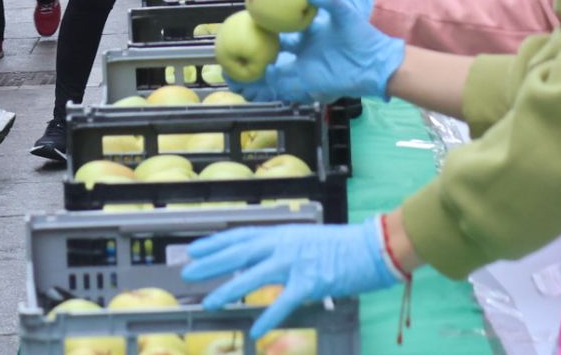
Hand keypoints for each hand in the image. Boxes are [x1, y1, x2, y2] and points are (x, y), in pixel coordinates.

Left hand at [182, 219, 397, 337]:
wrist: (373, 247)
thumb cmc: (342, 246)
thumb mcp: (306, 240)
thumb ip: (283, 249)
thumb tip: (263, 260)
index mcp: (282, 233)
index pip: (241, 235)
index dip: (215, 242)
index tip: (195, 249)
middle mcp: (284, 244)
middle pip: (238, 252)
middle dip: (210, 262)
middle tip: (187, 272)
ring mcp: (295, 262)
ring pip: (253, 276)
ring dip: (229, 289)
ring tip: (209, 301)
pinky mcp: (310, 281)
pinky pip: (284, 302)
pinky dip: (268, 316)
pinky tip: (255, 329)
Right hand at [232, 0, 404, 103]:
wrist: (376, 63)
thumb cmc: (361, 36)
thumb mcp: (345, 13)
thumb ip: (329, 0)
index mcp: (307, 30)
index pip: (281, 25)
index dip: (265, 22)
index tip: (249, 16)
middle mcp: (301, 48)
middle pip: (271, 48)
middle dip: (253, 50)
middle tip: (233, 47)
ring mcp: (302, 66)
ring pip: (272, 70)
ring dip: (254, 73)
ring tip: (233, 75)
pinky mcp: (306, 81)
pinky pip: (282, 85)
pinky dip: (267, 86)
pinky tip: (252, 84)